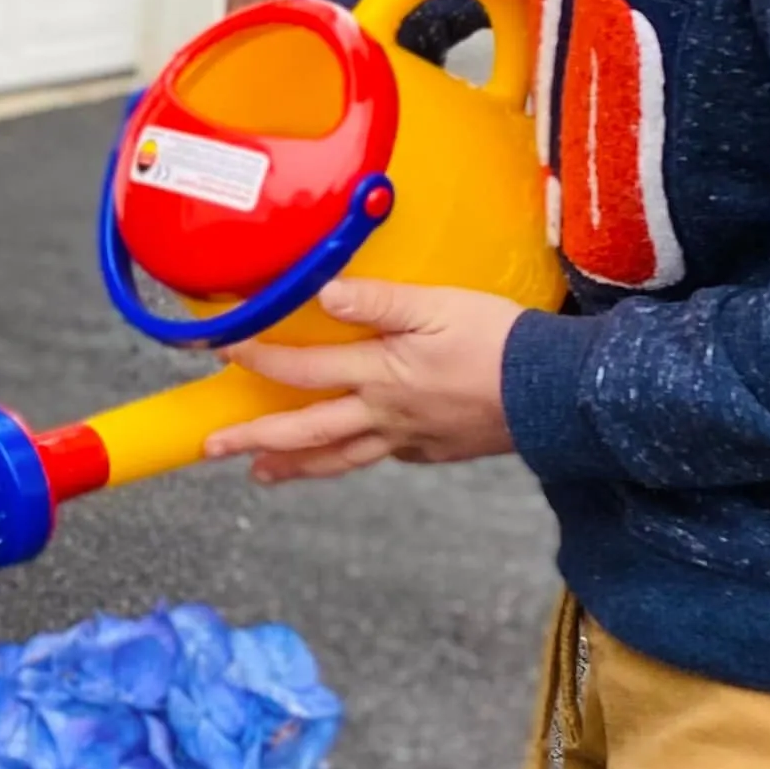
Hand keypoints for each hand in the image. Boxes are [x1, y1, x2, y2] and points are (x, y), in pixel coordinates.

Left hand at [202, 276, 523, 480]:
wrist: (558, 393)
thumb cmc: (502, 342)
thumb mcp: (440, 305)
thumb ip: (379, 301)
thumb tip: (324, 294)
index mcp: (381, 376)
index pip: (303, 370)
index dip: (259, 359)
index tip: (223, 351)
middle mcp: (385, 415)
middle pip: (306, 433)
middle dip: (254, 439)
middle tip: (212, 448)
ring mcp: (408, 440)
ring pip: (339, 459)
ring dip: (295, 467)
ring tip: (261, 474)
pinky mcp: (434, 451)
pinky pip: (381, 458)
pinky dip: (352, 460)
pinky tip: (343, 455)